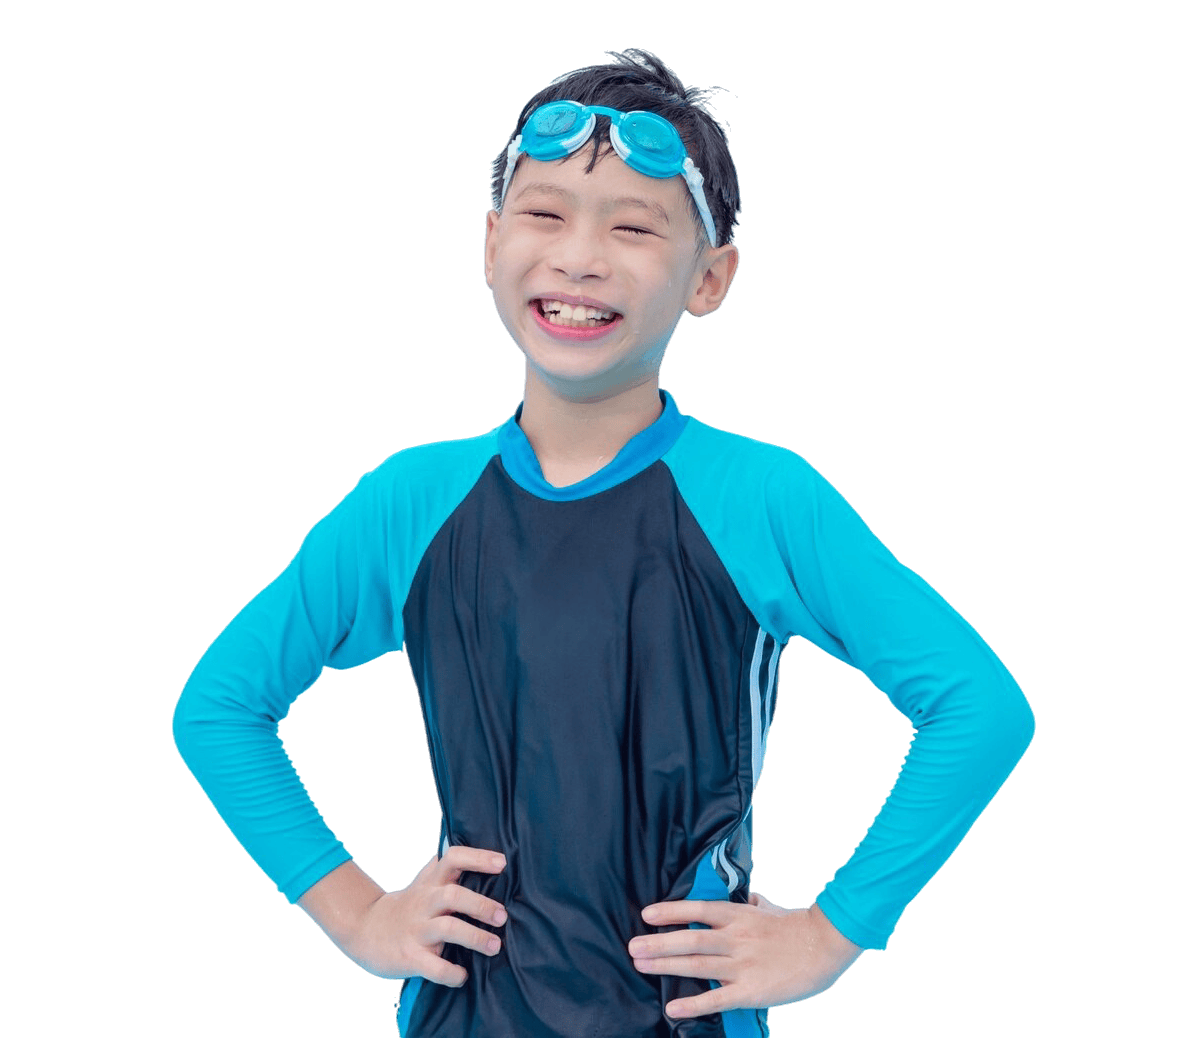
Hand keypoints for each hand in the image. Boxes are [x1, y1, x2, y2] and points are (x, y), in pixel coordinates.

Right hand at [341, 846, 508, 984]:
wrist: (363, 930)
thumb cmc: (405, 906)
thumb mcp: (422, 883)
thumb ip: (442, 866)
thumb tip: (460, 841)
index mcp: (430, 883)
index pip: (453, 858)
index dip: (478, 858)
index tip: (502, 863)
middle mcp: (424, 903)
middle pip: (453, 895)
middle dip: (481, 905)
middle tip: (503, 917)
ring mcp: (416, 930)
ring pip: (447, 929)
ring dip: (475, 938)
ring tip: (495, 946)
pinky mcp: (409, 957)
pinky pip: (434, 967)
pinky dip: (452, 973)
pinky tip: (463, 975)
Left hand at [627, 893, 863, 1019]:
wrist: (824, 945)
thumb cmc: (795, 925)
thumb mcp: (768, 907)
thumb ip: (751, 903)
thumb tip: (746, 898)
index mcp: (738, 915)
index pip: (697, 909)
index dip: (670, 912)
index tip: (646, 915)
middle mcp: (735, 937)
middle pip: (689, 939)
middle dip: (657, 943)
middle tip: (632, 946)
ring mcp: (742, 964)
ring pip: (696, 964)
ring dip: (665, 965)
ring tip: (640, 965)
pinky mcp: (751, 990)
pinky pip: (716, 998)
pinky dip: (692, 1003)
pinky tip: (672, 1007)